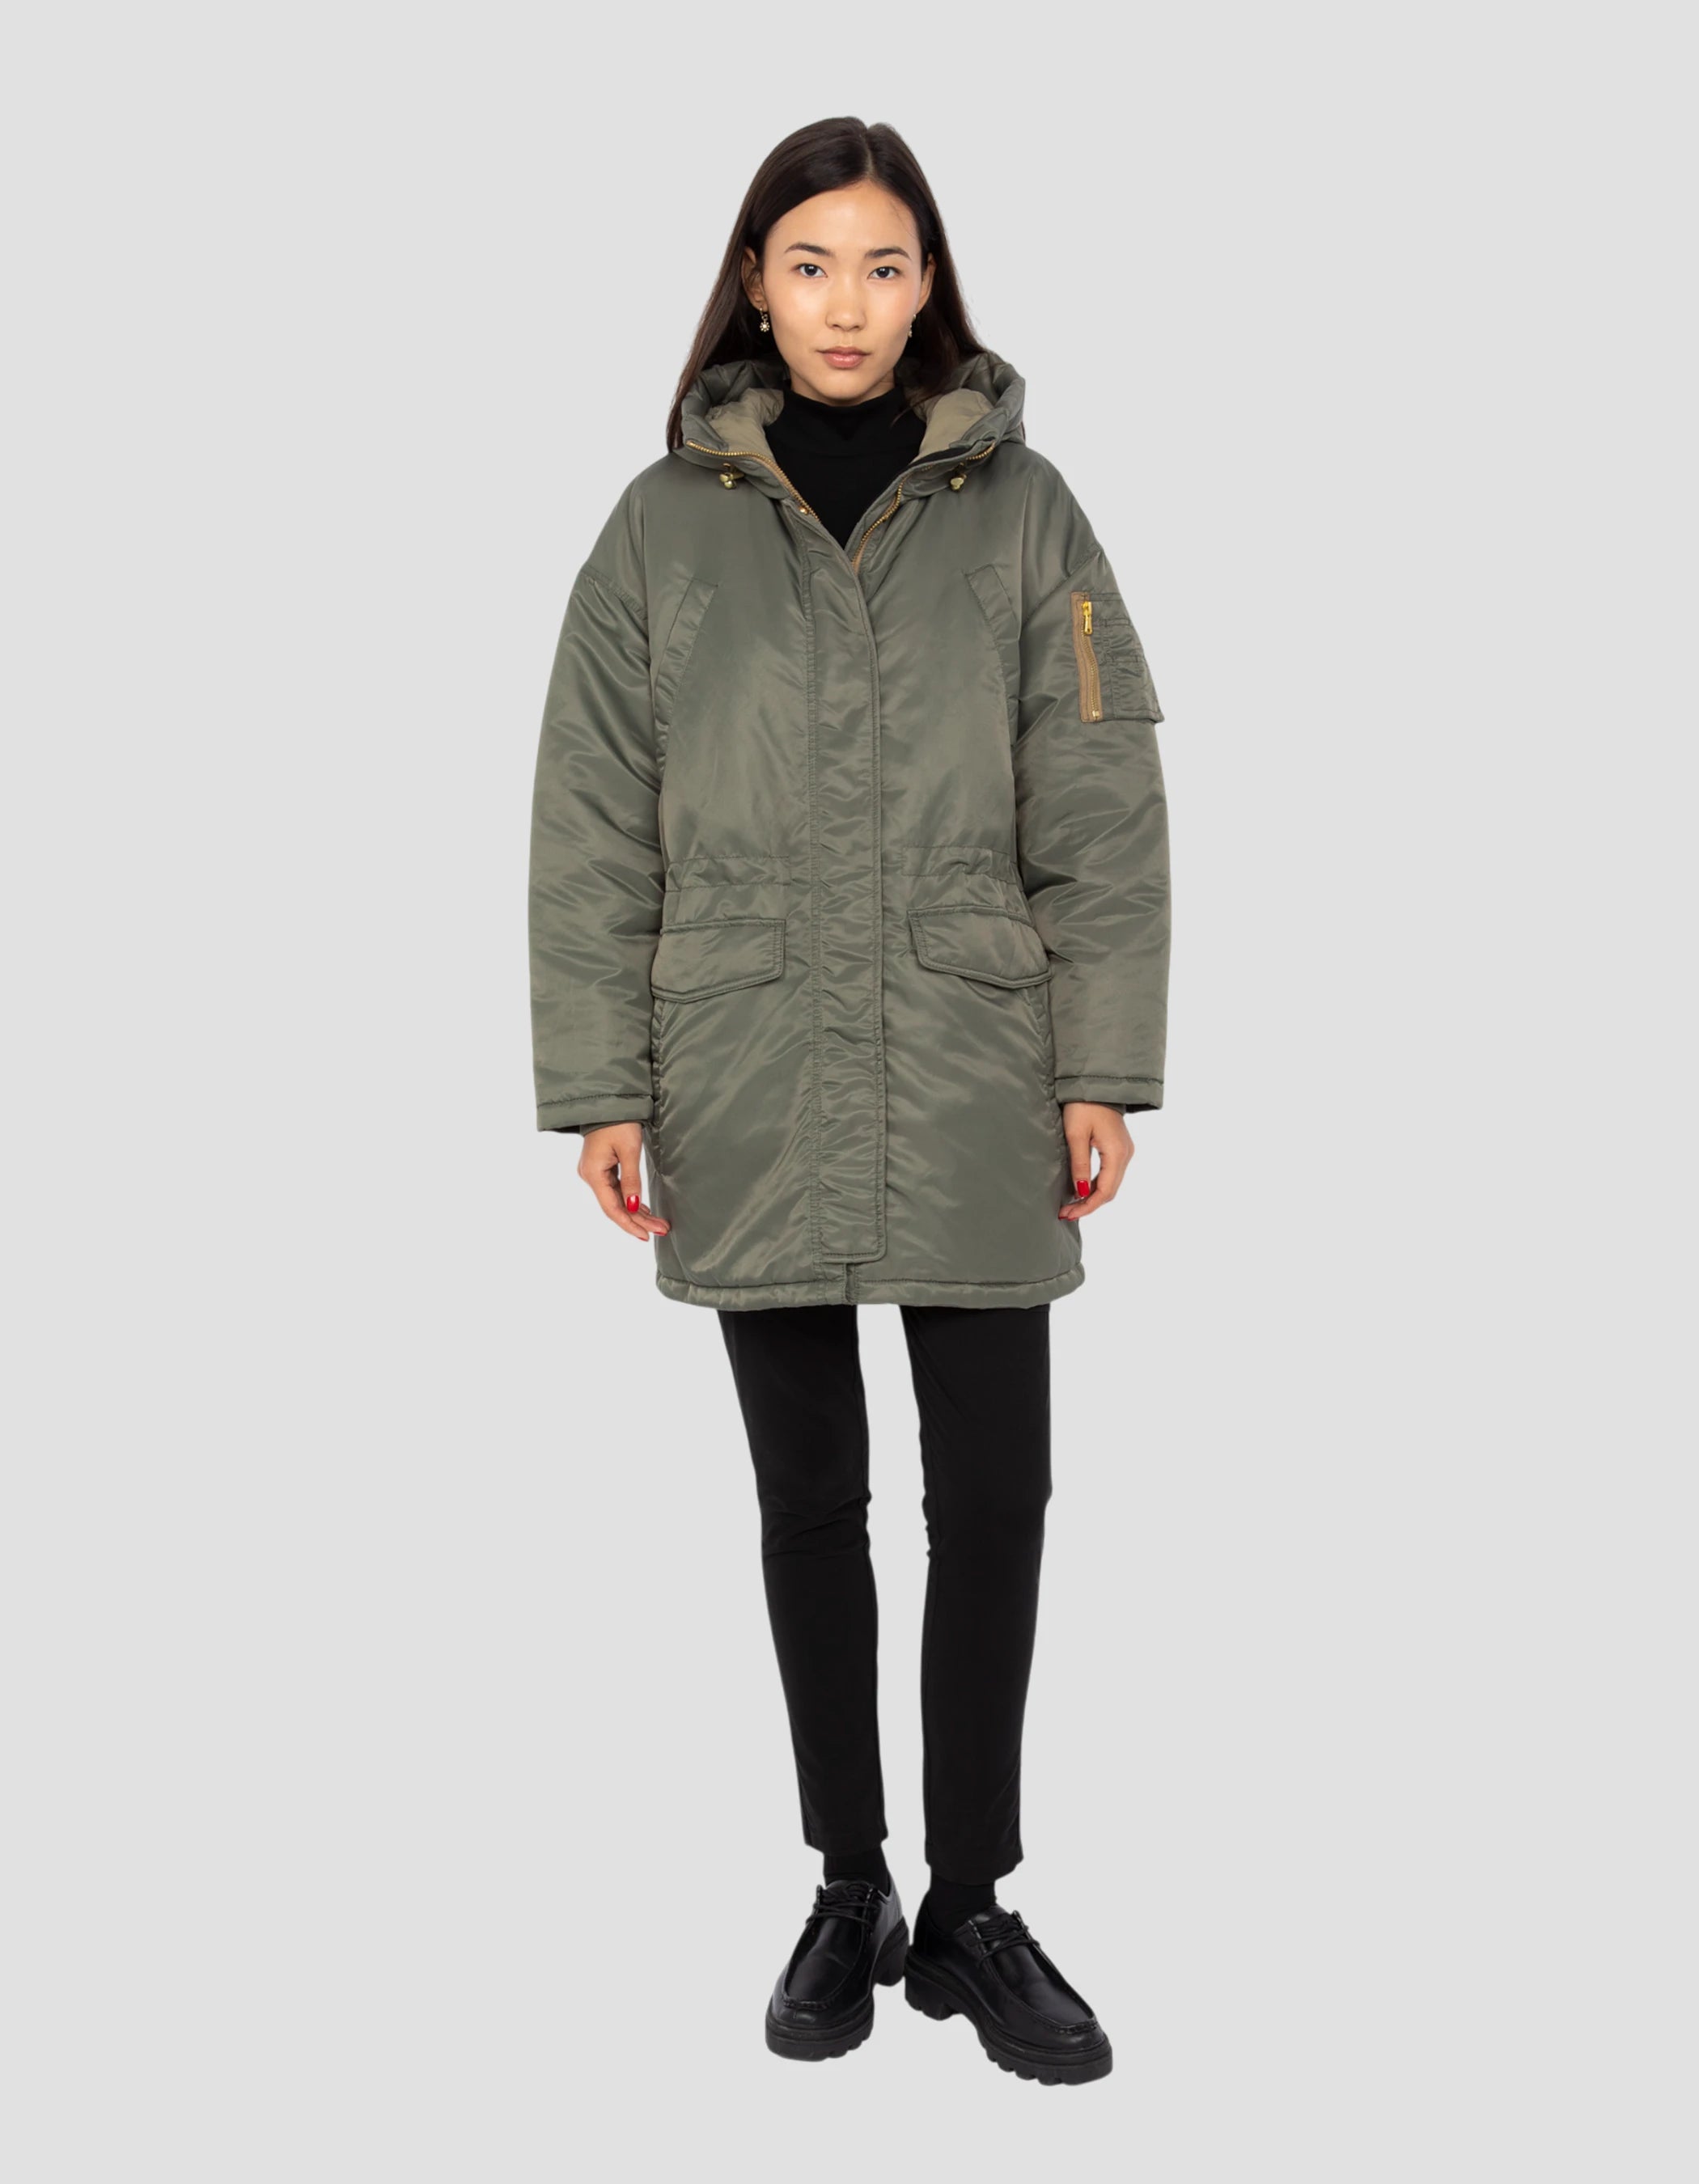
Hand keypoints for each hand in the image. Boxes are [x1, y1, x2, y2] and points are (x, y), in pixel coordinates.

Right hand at [579, 1122, 670, 1241]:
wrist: (608, 1102)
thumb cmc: (619, 1122)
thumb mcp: (629, 1150)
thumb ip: (631, 1180)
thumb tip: (634, 1207)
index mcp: (593, 1174)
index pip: (612, 1208)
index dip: (629, 1224)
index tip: (646, 1236)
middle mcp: (590, 1176)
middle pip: (615, 1206)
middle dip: (638, 1220)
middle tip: (661, 1230)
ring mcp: (594, 1172)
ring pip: (616, 1200)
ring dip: (636, 1212)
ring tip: (658, 1223)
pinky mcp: (600, 1168)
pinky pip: (615, 1190)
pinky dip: (630, 1200)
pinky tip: (642, 1209)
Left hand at [1058, 1103, 1132, 1219]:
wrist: (1096, 1084)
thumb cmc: (1083, 1106)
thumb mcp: (1076, 1135)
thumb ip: (1080, 1165)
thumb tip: (1081, 1193)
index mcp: (1117, 1153)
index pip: (1105, 1191)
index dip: (1087, 1206)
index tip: (1068, 1213)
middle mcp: (1126, 1155)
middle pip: (1110, 1191)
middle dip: (1088, 1205)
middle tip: (1066, 1213)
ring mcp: (1124, 1151)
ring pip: (1110, 1184)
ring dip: (1092, 1196)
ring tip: (1071, 1205)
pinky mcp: (1119, 1148)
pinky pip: (1110, 1174)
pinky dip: (1096, 1185)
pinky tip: (1081, 1189)